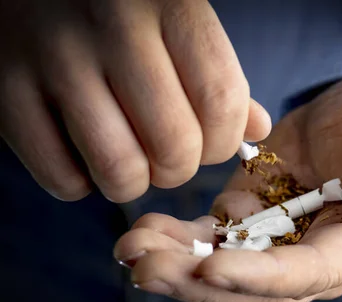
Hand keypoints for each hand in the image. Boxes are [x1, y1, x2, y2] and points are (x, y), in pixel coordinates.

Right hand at [0, 0, 269, 202]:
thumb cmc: (121, 9)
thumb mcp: (179, 21)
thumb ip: (219, 76)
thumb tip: (257, 130)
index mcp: (169, 6)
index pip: (221, 101)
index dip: (224, 142)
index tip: (211, 142)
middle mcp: (112, 28)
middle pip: (174, 146)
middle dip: (179, 168)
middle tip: (169, 154)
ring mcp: (54, 57)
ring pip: (119, 169)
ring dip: (133, 182)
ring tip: (130, 158)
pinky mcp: (7, 89)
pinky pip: (62, 177)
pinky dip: (81, 183)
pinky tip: (84, 154)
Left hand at [113, 71, 341, 301]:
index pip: (313, 273)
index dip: (262, 276)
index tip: (211, 267)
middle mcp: (321, 258)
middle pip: (261, 293)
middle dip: (203, 286)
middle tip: (148, 268)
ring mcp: (283, 245)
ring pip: (228, 277)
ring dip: (179, 270)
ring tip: (131, 248)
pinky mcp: (253, 222)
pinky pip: (214, 242)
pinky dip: (179, 242)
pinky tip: (144, 232)